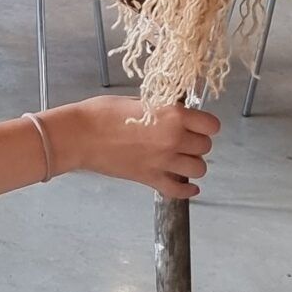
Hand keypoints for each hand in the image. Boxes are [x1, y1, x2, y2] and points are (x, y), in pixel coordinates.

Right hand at [52, 94, 218, 198]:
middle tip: (185, 139)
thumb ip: (163, 110)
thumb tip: (177, 114)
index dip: (205, 124)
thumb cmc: (102, 113)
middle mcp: (173, 139)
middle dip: (197, 143)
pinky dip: (186, 190)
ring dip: (192, 164)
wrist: (80, 135)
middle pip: (205, 147)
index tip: (198, 124)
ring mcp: (163, 162)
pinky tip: (187, 186)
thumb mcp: (139, 101)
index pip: (211, 125)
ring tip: (181, 158)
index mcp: (172, 115)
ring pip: (198, 169)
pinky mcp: (150, 178)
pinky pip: (179, 190)